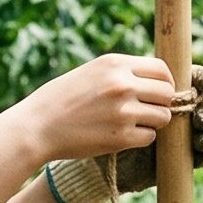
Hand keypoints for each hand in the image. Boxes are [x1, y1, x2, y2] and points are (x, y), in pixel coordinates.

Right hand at [46, 66, 202, 202]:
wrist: (36, 127)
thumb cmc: (59, 100)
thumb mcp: (90, 73)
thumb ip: (120, 73)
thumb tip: (154, 81)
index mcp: (115, 64)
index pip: (161, 69)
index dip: (165, 82)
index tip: (159, 92)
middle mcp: (122, 84)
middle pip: (167, 93)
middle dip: (160, 103)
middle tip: (145, 111)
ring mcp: (123, 111)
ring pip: (163, 117)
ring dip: (152, 122)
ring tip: (131, 123)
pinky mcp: (121, 137)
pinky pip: (149, 137)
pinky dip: (140, 138)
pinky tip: (121, 136)